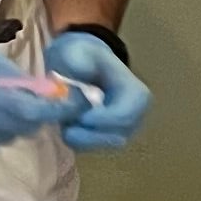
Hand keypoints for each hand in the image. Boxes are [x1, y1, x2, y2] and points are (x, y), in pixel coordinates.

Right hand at [0, 19, 67, 155]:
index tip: (74, 104)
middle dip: (35, 115)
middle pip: (23, 129)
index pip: (35, 113)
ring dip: (13, 125)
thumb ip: (12, 77)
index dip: (59, 111)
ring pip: (5, 139)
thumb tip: (42, 90)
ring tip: (1, 102)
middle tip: (34, 97)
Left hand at [45, 29, 151, 151]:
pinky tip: (66, 126)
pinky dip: (78, 141)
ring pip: (104, 146)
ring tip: (64, 122)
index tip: (77, 117)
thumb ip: (77, 64)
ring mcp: (124, 130)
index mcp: (136, 94)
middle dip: (88, 134)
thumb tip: (78, 85)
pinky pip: (94, 148)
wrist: (81, 63)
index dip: (101, 120)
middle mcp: (136, 116)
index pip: (125, 116)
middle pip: (117, 137)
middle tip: (65, 126)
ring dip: (81, 138)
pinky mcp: (109, 138)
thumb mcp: (77, 51)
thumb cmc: (82, 56)